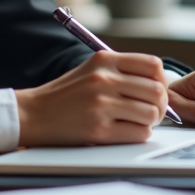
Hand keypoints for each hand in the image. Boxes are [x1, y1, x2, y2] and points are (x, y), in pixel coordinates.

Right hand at [16, 52, 167, 146]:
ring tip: (138, 122)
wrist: (33, 114)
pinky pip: (139, 133)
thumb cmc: (65, 94)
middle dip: (160, 105)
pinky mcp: (99, 129)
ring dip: (150, 121)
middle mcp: (104, 79)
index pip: (153, 65)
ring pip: (151, 113)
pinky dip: (139, 134)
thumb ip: (121, 71)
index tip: (156, 91)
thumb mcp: (91, 69)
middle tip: (153, 112)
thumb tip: (159, 85)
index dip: (161, 80)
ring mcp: (101, 104)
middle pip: (157, 91)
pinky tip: (126, 131)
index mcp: (104, 60)